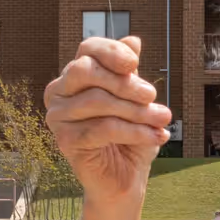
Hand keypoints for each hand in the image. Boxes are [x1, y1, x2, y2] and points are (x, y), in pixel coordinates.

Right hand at [44, 34, 172, 206]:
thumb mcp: (135, 100)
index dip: (111, 51)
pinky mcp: (64, 141)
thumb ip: (129, 72)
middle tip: (153, 95)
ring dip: (137, 110)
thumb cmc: (130, 137)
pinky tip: (155, 137)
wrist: (125, 180)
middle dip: (125, 82)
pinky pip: (102, 128)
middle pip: (86, 71)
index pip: (87, 49)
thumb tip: (133, 39)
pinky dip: (134, 131)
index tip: (134, 63)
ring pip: (98, 101)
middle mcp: (58, 93)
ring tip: (162, 120)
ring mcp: (57, 117)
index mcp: (73, 77)